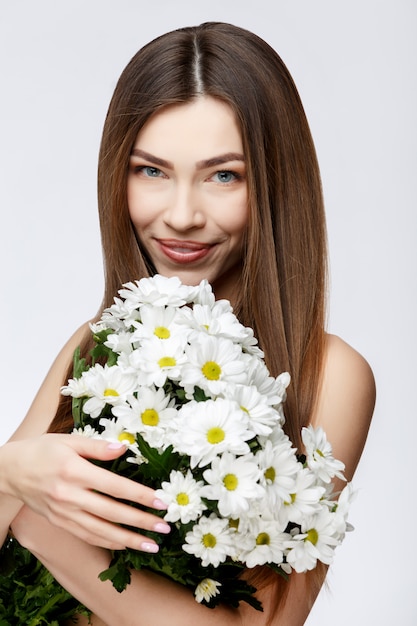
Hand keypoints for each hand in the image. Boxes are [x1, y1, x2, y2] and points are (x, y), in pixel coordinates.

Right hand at [4, 434, 169, 550]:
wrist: (10, 470)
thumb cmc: (41, 450)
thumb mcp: (69, 440)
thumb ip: (98, 446)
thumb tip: (124, 447)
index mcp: (75, 471)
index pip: (114, 487)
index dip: (139, 495)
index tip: (160, 501)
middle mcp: (69, 495)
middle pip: (111, 512)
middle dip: (140, 521)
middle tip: (165, 527)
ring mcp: (64, 512)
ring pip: (100, 531)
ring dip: (128, 540)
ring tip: (151, 545)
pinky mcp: (60, 522)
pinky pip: (87, 536)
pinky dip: (107, 542)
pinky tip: (125, 545)